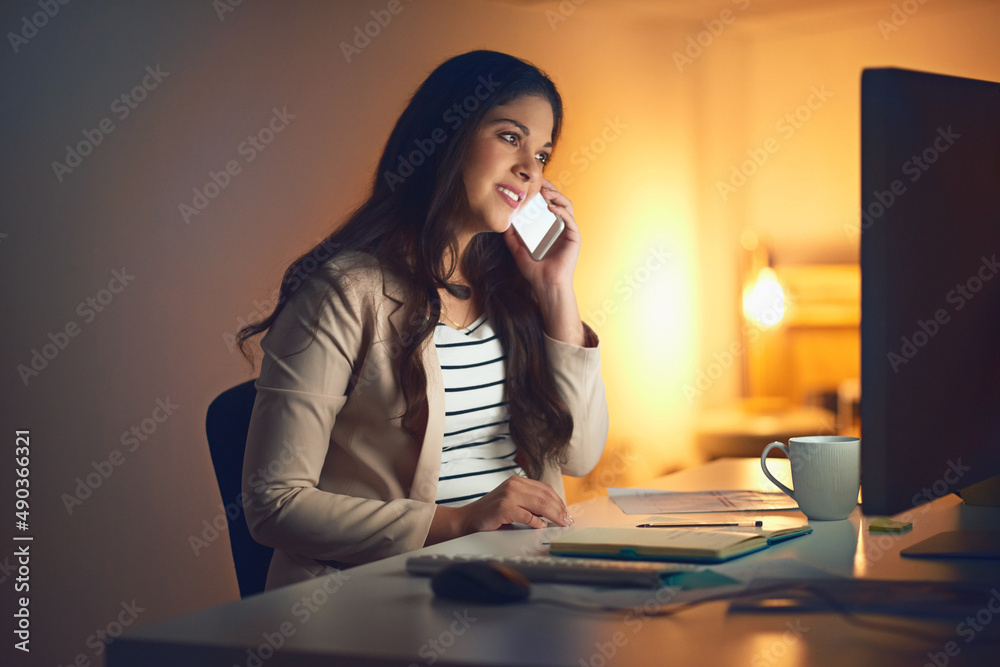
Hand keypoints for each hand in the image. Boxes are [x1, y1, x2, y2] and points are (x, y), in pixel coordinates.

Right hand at [426, 476, 573, 545]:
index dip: (558, 501)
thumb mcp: (512, 501)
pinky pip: (527, 516)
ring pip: (540, 504)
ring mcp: (509, 496)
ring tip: (561, 523)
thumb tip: (554, 512)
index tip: (566, 512)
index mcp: (517, 481)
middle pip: (545, 496)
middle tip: (567, 520)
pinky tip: (542, 527)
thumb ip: (530, 502)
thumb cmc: (492, 513)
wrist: (468, 519)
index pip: (545, 489)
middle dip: (559, 509)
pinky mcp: (504, 508)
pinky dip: (537, 522)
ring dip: (553, 515)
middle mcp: (514, 485)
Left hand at [502, 179, 586, 345]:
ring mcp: (569, 231)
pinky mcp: (574, 237)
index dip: (542, 192)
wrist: (545, 285)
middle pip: (558, 200)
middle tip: (538, 182)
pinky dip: (561, 211)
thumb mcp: (518, 250)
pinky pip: (570, 219)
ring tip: (545, 192)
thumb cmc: (535, 270)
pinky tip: (551, 207)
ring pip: (566, 206)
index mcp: (549, 227)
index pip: (547, 203)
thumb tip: (504, 222)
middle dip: (549, 189)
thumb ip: (511, 237)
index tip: (531, 184)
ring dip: (556, 196)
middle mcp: (560, 226)